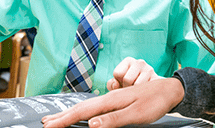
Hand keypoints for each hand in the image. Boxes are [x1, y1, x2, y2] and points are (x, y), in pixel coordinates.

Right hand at [41, 78, 184, 127]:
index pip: (83, 112)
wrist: (169, 89)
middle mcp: (109, 98)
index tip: (49, 126)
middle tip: (45, 122)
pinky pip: (95, 107)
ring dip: (71, 113)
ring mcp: (113, 99)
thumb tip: (91, 124)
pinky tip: (83, 115)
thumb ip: (113, 119)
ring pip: (87, 107)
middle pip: (81, 107)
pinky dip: (84, 111)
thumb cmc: (155, 102)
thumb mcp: (136, 114)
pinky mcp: (118, 101)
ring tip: (58, 118)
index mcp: (111, 101)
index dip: (65, 120)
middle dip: (62, 116)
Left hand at [107, 57, 160, 90]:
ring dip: (136, 93)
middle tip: (130, 90)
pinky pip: (147, 90)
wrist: (149, 88)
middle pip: (127, 79)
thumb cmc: (130, 85)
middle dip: (127, 88)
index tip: (122, 84)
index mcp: (128, 60)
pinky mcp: (157, 78)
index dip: (118, 82)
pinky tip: (144, 93)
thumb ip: (111, 84)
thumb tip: (115, 85)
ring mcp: (150, 70)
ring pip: (137, 86)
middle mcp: (140, 62)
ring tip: (137, 92)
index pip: (117, 73)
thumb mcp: (118, 82)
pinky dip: (144, 94)